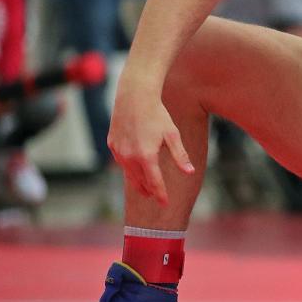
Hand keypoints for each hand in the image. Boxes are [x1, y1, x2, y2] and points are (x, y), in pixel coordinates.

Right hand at [107, 71, 193, 204]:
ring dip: (138, 183)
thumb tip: (190, 172)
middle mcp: (130, 157)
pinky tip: (135, 171)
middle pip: (141, 181)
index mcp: (146, 156)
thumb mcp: (172, 135)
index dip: (160, 195)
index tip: (165, 204)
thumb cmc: (157, 115)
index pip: (154, 183)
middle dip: (149, 191)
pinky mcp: (112, 145)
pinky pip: (121, 163)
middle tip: (157, 198)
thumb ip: (180, 156)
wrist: (134, 97)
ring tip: (146, 190)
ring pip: (129, 174)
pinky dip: (129, 169)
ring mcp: (118, 151)